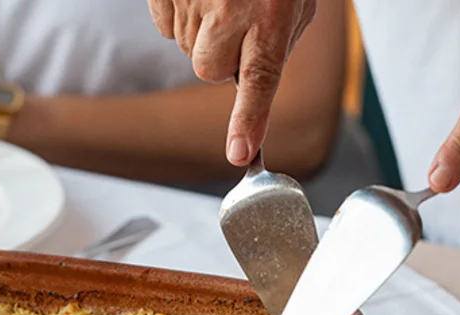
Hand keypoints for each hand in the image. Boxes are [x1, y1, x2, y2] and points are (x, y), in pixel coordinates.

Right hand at [147, 0, 316, 165]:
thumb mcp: (294, 2)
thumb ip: (278, 41)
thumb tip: (258, 79)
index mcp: (271, 14)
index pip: (259, 80)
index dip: (248, 121)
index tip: (240, 154)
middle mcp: (231, 10)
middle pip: (210, 70)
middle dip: (222, 58)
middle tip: (238, 23)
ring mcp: (194, 1)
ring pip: (188, 50)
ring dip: (202, 34)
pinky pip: (164, 26)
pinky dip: (177, 15)